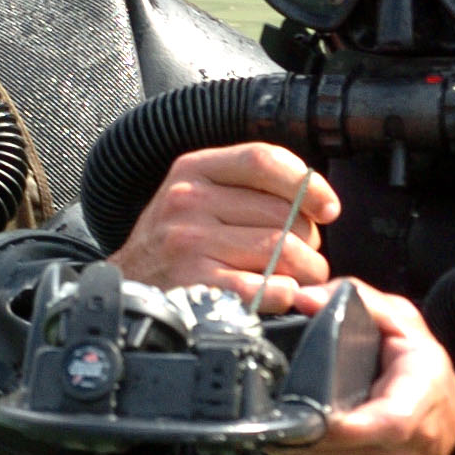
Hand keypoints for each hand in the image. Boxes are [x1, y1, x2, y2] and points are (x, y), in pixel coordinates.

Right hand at [106, 143, 341, 313]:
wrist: (126, 287)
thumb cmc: (172, 243)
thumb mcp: (195, 196)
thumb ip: (245, 187)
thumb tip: (316, 202)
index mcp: (193, 169)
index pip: (264, 160)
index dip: (308, 184)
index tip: (328, 208)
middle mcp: (187, 200)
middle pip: (282, 212)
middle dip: (309, 240)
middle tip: (306, 257)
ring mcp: (188, 242)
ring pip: (280, 250)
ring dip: (305, 271)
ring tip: (300, 279)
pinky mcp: (194, 282)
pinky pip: (262, 286)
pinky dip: (283, 294)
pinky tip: (280, 295)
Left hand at [266, 280, 454, 454]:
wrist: (449, 425)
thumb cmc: (425, 373)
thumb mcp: (403, 322)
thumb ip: (360, 301)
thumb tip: (306, 298)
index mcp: (419, 399)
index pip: (388, 424)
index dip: (346, 426)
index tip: (310, 416)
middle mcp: (405, 449)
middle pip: (345, 448)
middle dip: (304, 428)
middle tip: (274, 406)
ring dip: (299, 444)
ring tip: (287, 416)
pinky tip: (304, 434)